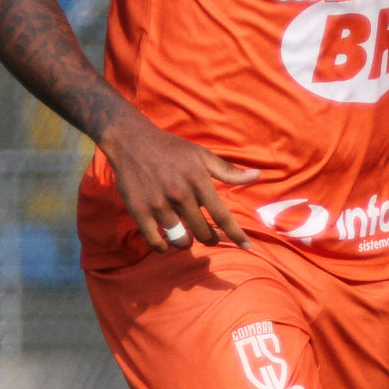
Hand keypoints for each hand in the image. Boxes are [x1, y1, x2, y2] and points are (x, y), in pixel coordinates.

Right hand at [99, 112, 258, 253]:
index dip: (235, 234)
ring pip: (179, 238)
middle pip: (202, 232)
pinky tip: (166, 244)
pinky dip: (163, 247)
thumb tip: (257, 176)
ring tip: (188, 239)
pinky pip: (154, 240)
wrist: (132, 141)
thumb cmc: (172, 149)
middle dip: (210, 239)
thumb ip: (228, 171)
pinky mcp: (139, 211)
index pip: (222, 215)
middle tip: (210, 237)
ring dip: (186, 243)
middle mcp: (180, 195)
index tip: (247, 246)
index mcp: (198, 182)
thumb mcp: (202, 155)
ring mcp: (158, 204)